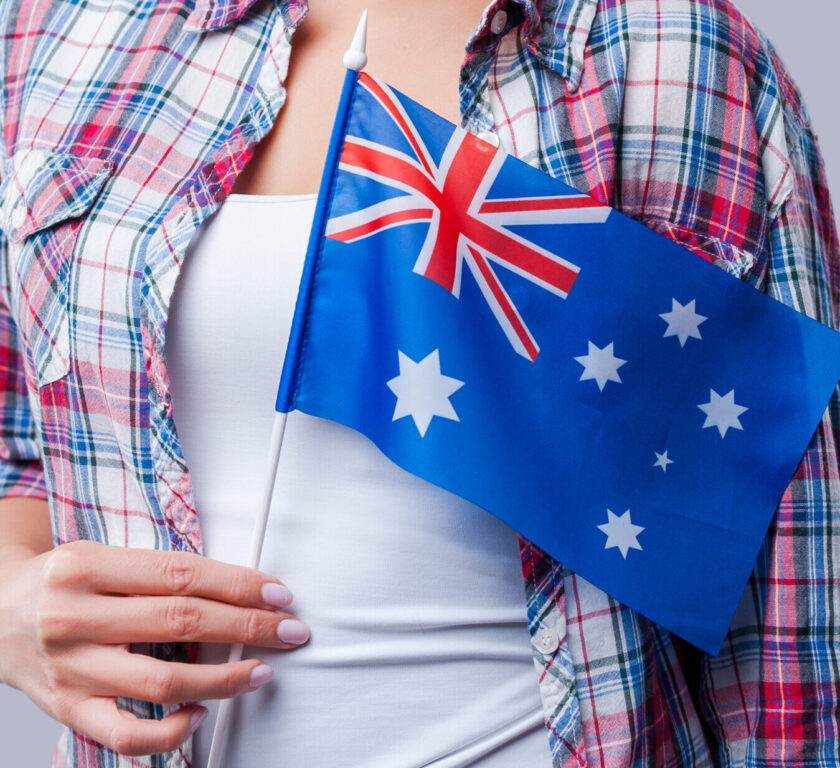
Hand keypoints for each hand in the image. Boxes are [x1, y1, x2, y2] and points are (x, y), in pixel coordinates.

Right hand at [0, 539, 308, 755]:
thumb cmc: (62, 583)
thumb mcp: (103, 556)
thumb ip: (160, 573)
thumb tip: (238, 591)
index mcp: (88, 566)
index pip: (181, 574)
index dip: (238, 585)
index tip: (278, 595)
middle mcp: (76, 616)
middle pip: (180, 623)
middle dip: (248, 628)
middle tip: (288, 630)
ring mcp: (71, 668)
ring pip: (162, 682)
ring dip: (225, 680)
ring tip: (260, 671)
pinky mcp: (67, 709)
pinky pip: (126, 735)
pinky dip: (171, 732)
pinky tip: (199, 713)